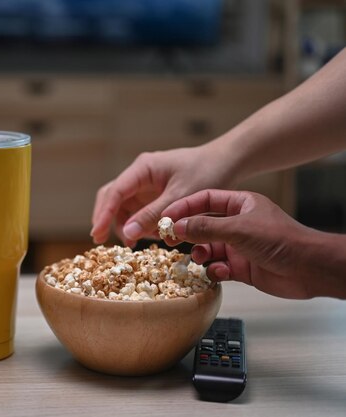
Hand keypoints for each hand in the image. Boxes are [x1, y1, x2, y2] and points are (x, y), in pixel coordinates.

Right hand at [90, 145, 233, 246]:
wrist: (228, 162)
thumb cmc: (207, 173)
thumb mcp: (180, 197)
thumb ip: (153, 216)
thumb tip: (126, 233)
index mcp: (143, 168)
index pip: (115, 192)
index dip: (104, 214)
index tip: (97, 233)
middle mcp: (139, 175)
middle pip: (112, 198)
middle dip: (107, 219)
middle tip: (100, 241)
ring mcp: (145, 186)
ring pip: (124, 208)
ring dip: (127, 225)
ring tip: (138, 240)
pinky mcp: (154, 195)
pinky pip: (140, 212)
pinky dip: (142, 226)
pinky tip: (154, 235)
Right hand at [162, 189, 322, 298]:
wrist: (309, 269)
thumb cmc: (280, 240)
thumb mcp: (238, 229)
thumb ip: (205, 228)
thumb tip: (177, 226)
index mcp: (240, 204)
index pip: (204, 200)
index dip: (184, 207)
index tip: (165, 216)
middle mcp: (238, 223)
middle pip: (203, 225)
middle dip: (188, 233)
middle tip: (170, 240)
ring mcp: (239, 246)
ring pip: (208, 248)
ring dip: (201, 254)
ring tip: (200, 258)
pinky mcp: (241, 267)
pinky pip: (218, 267)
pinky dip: (214, 271)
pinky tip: (219, 272)